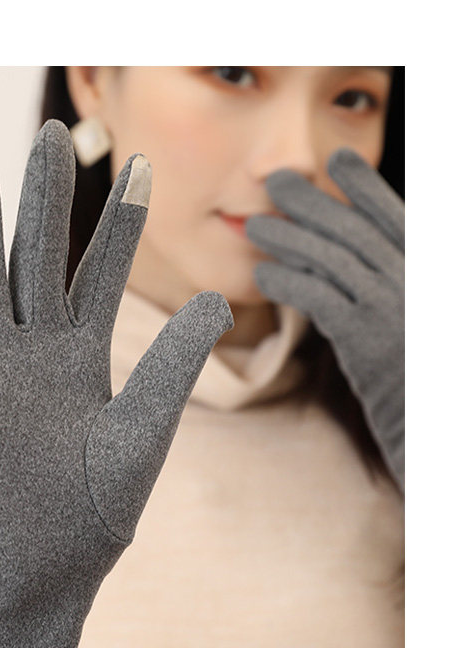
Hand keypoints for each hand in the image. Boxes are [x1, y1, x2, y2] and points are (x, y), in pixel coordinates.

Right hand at [0, 120, 232, 647]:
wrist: (51, 558)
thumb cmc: (101, 503)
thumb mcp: (147, 426)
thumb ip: (174, 361)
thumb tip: (218, 298)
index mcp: (85, 355)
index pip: (102, 272)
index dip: (121, 221)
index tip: (138, 165)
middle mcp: (37, 351)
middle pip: (39, 259)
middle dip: (45, 199)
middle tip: (54, 136)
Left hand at [245, 148, 403, 491]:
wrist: (441, 438)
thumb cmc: (427, 389)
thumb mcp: (417, 331)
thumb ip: (397, 294)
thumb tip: (363, 275)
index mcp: (432, 275)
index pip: (397, 219)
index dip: (366, 187)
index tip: (338, 159)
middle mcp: (420, 284)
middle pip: (359, 231)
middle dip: (315, 201)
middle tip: (277, 180)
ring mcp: (397, 312)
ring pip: (336, 259)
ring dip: (291, 237)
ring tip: (256, 224)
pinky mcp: (371, 344)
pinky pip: (324, 300)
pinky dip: (292, 282)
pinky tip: (265, 274)